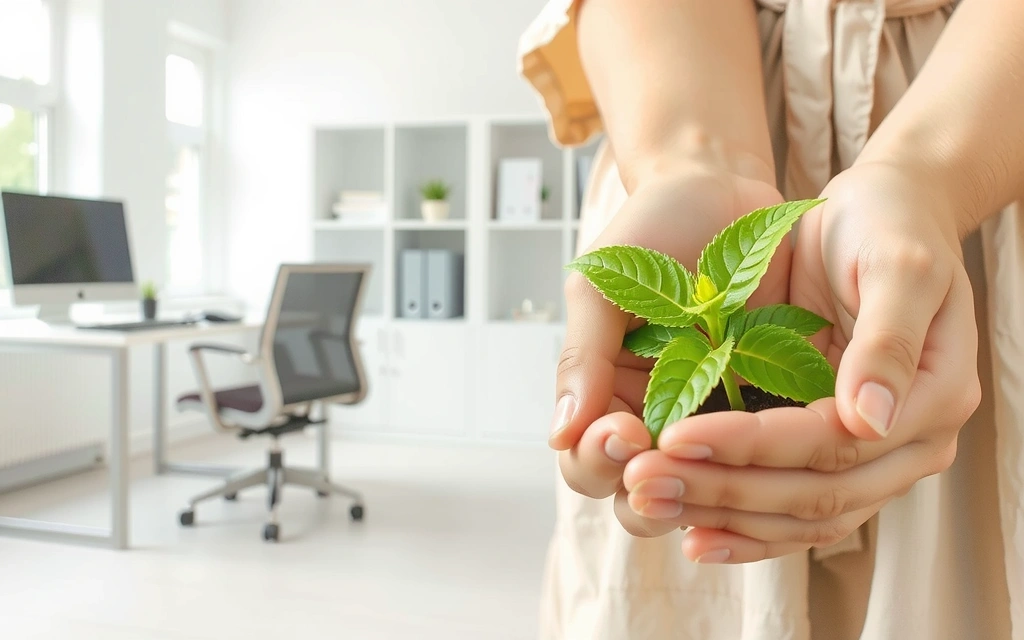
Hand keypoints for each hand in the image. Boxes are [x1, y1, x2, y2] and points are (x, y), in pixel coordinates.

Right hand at [552, 162, 784, 537]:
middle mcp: (657, 418)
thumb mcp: (603, 286)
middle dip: (646, 490)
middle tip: (663, 455)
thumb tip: (558, 432)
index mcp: (606, 396)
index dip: (597, 459)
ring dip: (707, 488)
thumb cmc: (650, 230)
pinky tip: (776, 448)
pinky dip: (766, 463)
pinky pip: (766, 454)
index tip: (622, 429)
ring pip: (706, 490)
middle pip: (641, 496)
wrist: (720, 186)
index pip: (586, 461)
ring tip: (722, 462)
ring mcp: (714, 417)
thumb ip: (583, 357)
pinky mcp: (768, 407)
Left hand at [620, 162, 981, 562]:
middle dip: (722, 490)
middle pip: (812, 493)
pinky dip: (743, 524)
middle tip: (641, 482)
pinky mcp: (833, 451)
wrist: (882, 213)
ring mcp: (871, 454)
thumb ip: (887, 341)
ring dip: (720, 515)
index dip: (752, 446)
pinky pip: (792, 508)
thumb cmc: (890, 225)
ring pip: (798, 514)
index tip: (675, 436)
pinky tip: (690, 532)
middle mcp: (907, 441)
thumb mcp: (898, 264)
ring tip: (646, 503)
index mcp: (933, 397)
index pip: (832, 443)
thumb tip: (869, 421)